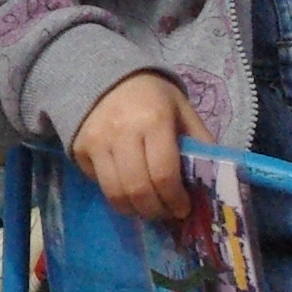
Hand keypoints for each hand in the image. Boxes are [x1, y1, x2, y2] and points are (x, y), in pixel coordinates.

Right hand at [71, 70, 205, 221]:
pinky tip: (127, 187)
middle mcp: (122, 132)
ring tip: (148, 208)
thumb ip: (199, 143)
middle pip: (138, 190)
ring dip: (134, 210)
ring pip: (114, 194)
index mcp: (154, 121)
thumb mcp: (183, 111)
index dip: (174, 199)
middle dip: (156, 211)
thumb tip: (212, 179)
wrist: (108, 78)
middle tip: (166, 214)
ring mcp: (96, 142)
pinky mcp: (79, 149)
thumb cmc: (153, 98)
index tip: (183, 209)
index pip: (163, 174)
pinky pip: (98, 184)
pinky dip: (115, 193)